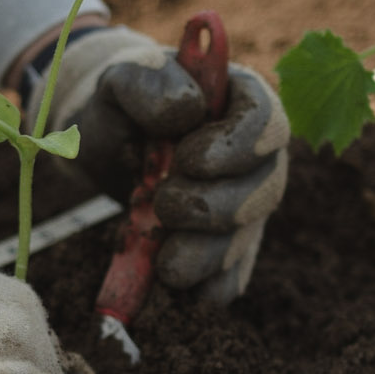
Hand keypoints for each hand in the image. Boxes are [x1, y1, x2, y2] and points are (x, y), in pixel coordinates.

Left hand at [31, 26, 286, 301]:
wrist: (108, 138)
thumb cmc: (123, 103)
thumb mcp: (122, 79)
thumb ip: (150, 81)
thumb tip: (188, 111)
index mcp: (242, 102)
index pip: (266, 123)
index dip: (236, 146)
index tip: (187, 160)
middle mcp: (257, 157)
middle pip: (264, 190)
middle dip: (214, 208)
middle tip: (164, 205)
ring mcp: (244, 205)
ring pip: (245, 239)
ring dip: (206, 256)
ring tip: (165, 262)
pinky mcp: (222, 245)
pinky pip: (229, 279)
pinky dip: (205, 290)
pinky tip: (180, 294)